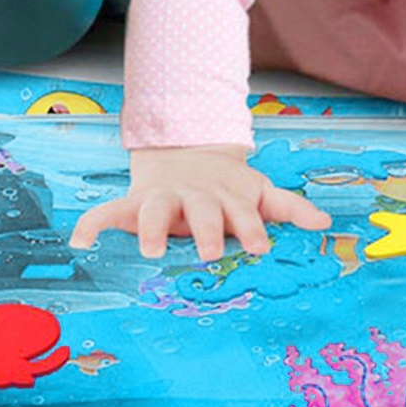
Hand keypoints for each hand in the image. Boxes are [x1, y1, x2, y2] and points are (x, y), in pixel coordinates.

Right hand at [68, 145, 330, 259]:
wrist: (188, 153)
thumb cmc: (228, 187)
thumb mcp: (260, 191)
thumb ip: (291, 208)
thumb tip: (327, 225)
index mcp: (227, 198)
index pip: (243, 214)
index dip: (252, 229)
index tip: (261, 247)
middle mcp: (195, 197)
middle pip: (201, 213)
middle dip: (206, 231)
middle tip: (210, 253)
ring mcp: (163, 198)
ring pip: (154, 210)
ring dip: (149, 229)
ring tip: (147, 251)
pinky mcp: (133, 203)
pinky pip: (106, 213)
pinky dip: (91, 226)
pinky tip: (79, 243)